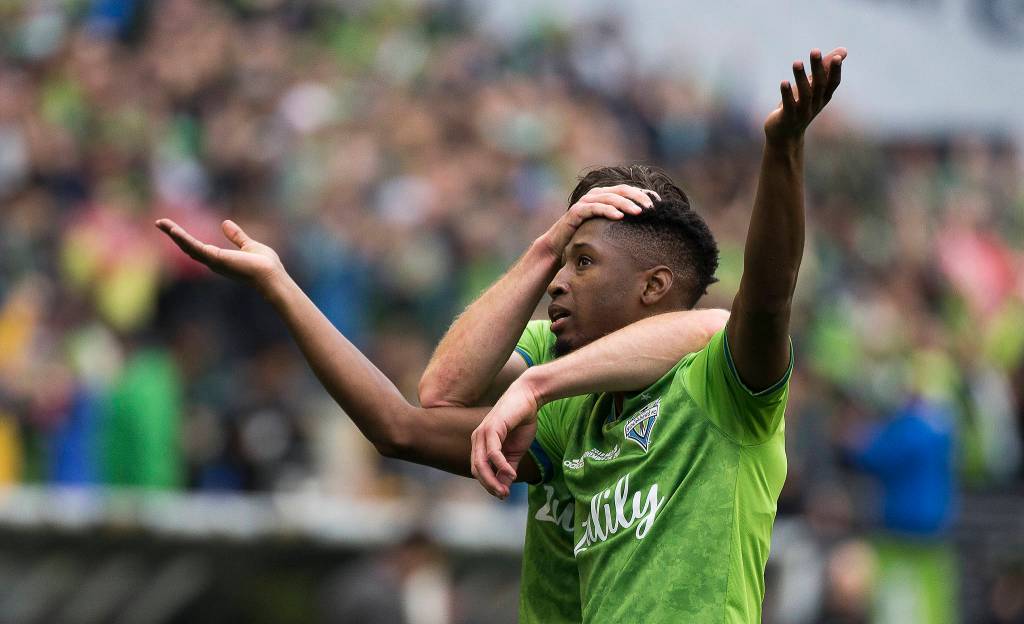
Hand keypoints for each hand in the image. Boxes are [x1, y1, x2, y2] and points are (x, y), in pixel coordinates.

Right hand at [155, 218, 285, 294]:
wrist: (271, 276)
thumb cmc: (265, 265)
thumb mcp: (249, 245)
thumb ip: (237, 236)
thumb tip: (225, 223)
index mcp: (220, 259)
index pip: (197, 246)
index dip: (184, 238)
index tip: (172, 228)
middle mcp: (213, 262)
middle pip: (188, 247)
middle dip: (173, 234)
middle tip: (159, 222)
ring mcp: (213, 262)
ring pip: (188, 246)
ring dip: (174, 234)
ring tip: (161, 223)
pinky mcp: (216, 259)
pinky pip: (196, 248)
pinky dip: (184, 239)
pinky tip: (174, 231)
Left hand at [470, 376, 541, 498]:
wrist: (529, 398)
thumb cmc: (521, 422)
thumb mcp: (515, 451)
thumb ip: (508, 467)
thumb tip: (505, 487)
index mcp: (481, 444)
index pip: (478, 470)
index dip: (489, 484)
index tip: (503, 495)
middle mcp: (477, 439)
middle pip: (477, 469)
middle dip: (489, 485)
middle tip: (503, 495)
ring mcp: (482, 433)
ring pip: (481, 463)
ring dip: (492, 480)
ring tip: (505, 490)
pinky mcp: (492, 428)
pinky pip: (493, 452)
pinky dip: (501, 465)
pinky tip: (511, 474)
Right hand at [536, 185, 659, 260]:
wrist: (559, 244)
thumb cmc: (585, 236)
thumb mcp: (606, 227)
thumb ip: (621, 221)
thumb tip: (645, 224)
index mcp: (605, 195)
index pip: (628, 190)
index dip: (644, 194)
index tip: (659, 203)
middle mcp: (596, 194)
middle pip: (622, 190)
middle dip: (638, 197)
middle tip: (652, 207)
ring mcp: (586, 201)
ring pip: (610, 197)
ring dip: (626, 204)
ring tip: (639, 212)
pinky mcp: (577, 211)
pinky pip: (595, 208)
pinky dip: (608, 210)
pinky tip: (619, 216)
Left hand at [764, 47, 845, 142]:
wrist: (784, 136)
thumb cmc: (799, 106)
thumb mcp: (813, 87)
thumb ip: (825, 69)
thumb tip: (843, 51)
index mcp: (823, 97)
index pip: (833, 83)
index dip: (835, 71)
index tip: (837, 57)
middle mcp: (815, 105)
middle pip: (819, 85)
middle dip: (818, 68)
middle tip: (815, 51)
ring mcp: (802, 113)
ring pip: (805, 95)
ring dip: (801, 77)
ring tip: (797, 62)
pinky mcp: (788, 118)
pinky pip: (789, 105)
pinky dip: (787, 94)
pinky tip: (784, 82)